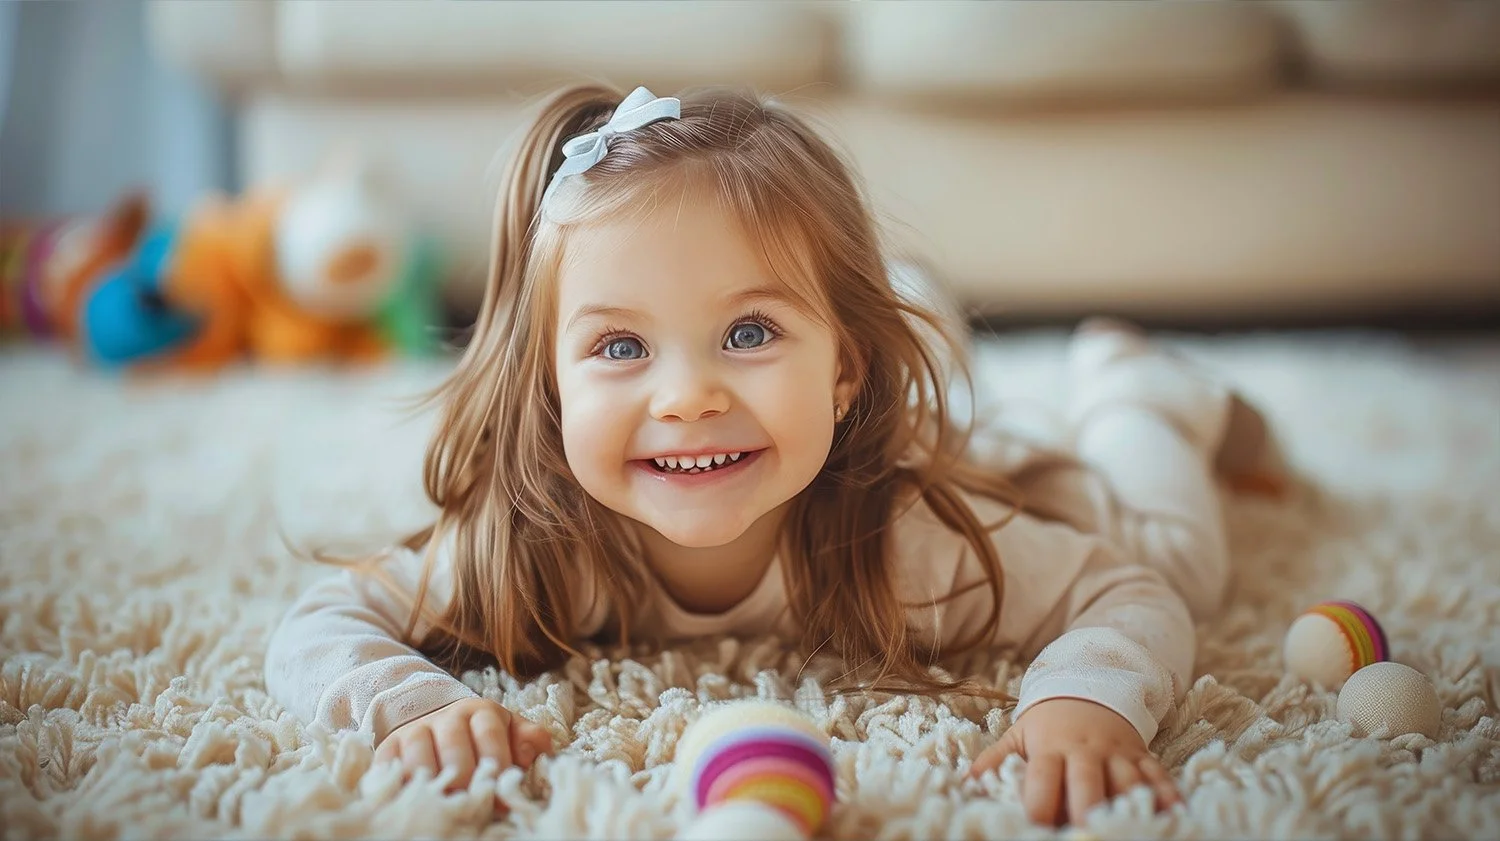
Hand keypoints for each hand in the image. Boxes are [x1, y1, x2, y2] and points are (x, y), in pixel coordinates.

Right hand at [373, 697, 554, 794]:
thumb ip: (529, 740)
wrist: (434, 725)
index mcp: (481, 711)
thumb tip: (540, 752)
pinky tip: (418, 801)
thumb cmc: (480, 738)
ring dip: (436, 789)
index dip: (497, 768)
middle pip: (456, 754)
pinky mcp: (390, 747)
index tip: (502, 797)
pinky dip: (404, 788)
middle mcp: (447, 717)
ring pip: (422, 763)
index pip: (490, 737)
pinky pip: (392, 770)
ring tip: (447, 807)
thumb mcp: (509, 731)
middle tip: (473, 807)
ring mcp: (415, 731)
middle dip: (467, 785)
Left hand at [968, 698, 1180, 826]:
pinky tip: (1175, 814)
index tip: (1036, 826)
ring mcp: (1118, 753)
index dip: (1039, 804)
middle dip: (1088, 807)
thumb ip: (996, 760)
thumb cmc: (1048, 722)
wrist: (1089, 686)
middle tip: (1087, 831)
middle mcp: (1086, 751)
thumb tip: (968, 782)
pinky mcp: (1142, 755)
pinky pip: (1158, 775)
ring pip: (1128, 781)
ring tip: (1131, 827)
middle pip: (1088, 782)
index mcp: (1051, 748)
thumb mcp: (1019, 735)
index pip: (1043, 778)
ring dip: (1131, 804)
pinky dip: (1168, 795)